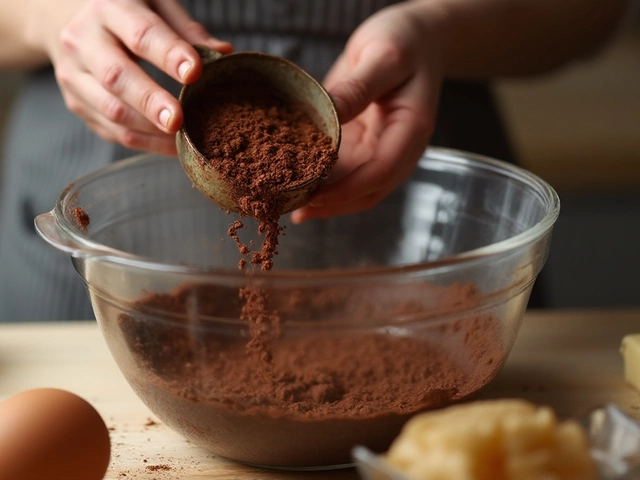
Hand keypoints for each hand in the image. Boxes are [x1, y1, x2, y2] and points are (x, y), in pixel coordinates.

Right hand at [27, 0, 231, 155]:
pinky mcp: (77, 104)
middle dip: (150, 102)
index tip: (195, 72)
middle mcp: (84, 41)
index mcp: (109, 9)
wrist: (69, 21)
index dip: (169, 54)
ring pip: (113, 111)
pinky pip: (112, 132)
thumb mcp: (155, 6)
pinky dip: (145, 143)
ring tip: (184, 139)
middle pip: (117, 77)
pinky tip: (171, 145)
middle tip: (179, 120)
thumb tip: (224, 54)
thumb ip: (187, 30)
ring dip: (150, 130)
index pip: (141, 33)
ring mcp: (75, 76)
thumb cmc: (125, 13)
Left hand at [291, 3, 444, 222]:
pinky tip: (292, 181)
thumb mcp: (384, 56)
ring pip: (353, 188)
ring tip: (286, 204)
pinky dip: (320, 180)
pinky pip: (342, 170)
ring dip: (323, 200)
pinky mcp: (362, 145)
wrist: (415, 40)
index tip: (314, 197)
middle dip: (331, 205)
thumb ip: (359, 87)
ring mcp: (380, 150)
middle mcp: (398, 148)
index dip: (347, 189)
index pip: (381, 171)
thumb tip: (329, 113)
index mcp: (411, 130)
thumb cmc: (405, 41)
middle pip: (366, 191)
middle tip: (291, 210)